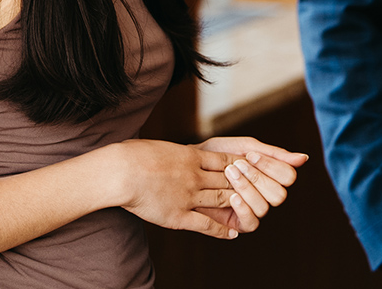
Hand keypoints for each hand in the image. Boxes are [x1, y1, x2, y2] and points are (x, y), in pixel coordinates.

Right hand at [104, 139, 242, 239]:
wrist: (121, 172)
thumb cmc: (134, 156)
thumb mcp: (162, 147)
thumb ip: (176, 153)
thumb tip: (178, 152)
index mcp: (192, 156)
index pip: (226, 160)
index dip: (240, 164)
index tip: (251, 167)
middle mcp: (195, 176)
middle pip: (229, 180)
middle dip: (245, 184)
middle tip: (260, 188)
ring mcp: (189, 196)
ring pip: (222, 200)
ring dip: (237, 203)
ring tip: (250, 208)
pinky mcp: (179, 215)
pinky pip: (206, 224)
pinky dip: (221, 229)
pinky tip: (231, 233)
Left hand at [193, 136, 308, 232]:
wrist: (187, 165)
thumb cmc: (215, 154)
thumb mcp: (244, 147)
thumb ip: (273, 153)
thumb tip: (304, 158)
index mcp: (270, 175)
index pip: (288, 176)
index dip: (271, 166)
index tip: (249, 155)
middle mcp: (265, 195)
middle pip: (280, 194)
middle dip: (258, 178)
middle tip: (237, 165)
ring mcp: (253, 210)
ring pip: (265, 207)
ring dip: (247, 188)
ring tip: (228, 175)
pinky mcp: (238, 224)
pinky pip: (251, 223)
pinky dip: (243, 208)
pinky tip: (230, 195)